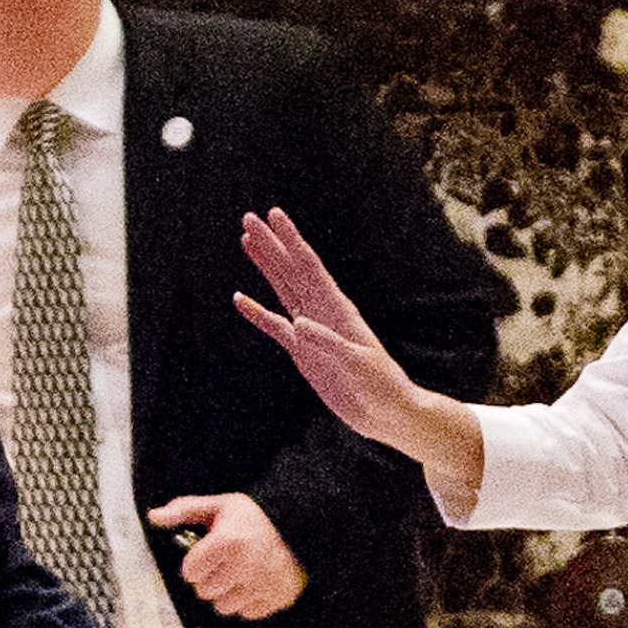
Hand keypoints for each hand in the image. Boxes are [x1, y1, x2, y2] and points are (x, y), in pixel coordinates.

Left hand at [148, 492, 305, 618]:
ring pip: (223, 606)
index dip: (195, 563)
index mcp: (228, 541)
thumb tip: (153, 516)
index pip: (190, 572)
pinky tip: (253, 583)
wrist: (299, 526)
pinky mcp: (276, 598)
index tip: (206, 554)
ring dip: (226, 593)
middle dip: (209, 578)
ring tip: (237, 574)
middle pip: (204, 591)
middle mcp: (245, 566)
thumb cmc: (254, 517)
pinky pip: (246, 613)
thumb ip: (185, 510)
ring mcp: (262, 585)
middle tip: (223, 563)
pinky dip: (246, 601)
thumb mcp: (220, 506)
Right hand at [236, 208, 422, 441]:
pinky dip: (257, 314)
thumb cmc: (382, 385)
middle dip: (271, 244)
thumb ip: (328, 343)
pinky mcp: (302, 353)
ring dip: (265, 266)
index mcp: (338, 308)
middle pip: (291, 270)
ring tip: (247, 241)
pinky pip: (275, 327)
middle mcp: (322, 312)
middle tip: (249, 217)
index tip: (274, 214)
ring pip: (282, 289)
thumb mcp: (357, 363)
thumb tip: (297, 324)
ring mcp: (311, 330)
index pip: (309, 266)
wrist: (387, 413)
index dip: (291, 239)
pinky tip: (241, 300)